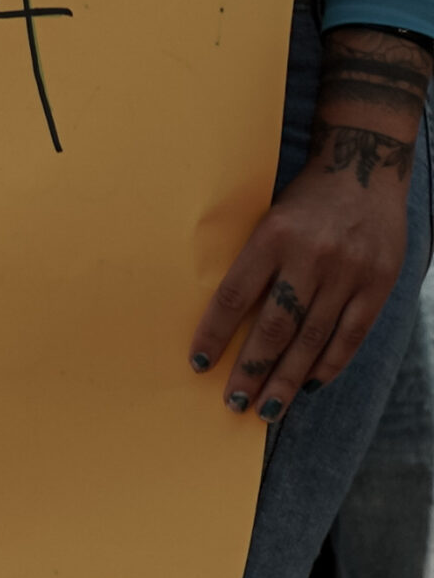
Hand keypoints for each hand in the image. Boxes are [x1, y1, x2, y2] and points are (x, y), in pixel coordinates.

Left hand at [191, 91, 420, 420]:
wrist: (364, 168)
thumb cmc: (304, 196)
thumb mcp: (268, 216)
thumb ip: (255, 261)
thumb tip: (227, 314)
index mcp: (272, 236)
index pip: (235, 295)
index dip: (216, 333)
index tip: (200, 363)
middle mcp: (310, 257)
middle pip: (276, 327)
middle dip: (253, 370)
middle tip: (234, 403)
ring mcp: (348, 274)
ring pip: (312, 339)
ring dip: (289, 379)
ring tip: (268, 409)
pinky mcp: (377, 285)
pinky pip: (350, 335)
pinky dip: (329, 363)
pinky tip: (310, 384)